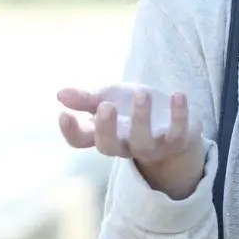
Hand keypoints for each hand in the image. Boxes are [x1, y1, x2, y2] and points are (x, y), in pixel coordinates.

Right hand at [57, 84, 204, 199]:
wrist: (173, 120)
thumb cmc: (132, 108)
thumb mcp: (110, 98)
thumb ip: (87, 98)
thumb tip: (59, 94)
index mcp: (104, 134)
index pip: (81, 140)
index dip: (70, 131)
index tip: (63, 114)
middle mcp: (125, 145)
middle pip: (109, 146)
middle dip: (106, 128)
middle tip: (105, 106)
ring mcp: (151, 146)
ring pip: (143, 142)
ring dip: (142, 118)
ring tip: (142, 92)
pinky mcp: (177, 141)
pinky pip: (178, 132)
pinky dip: (179, 115)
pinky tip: (178, 95)